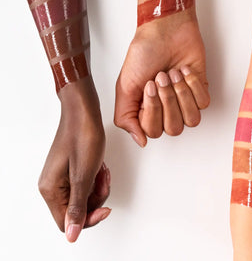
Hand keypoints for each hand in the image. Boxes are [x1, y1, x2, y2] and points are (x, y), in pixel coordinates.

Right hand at [38, 79, 109, 242]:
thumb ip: (78, 206)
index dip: (88, 219)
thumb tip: (71, 234)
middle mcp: (52, 185)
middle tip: (103, 178)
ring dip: (98, 185)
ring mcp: (61, 176)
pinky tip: (100, 165)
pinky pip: (85, 183)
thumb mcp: (83, 175)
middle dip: (96, 197)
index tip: (106, 208)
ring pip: (84, 196)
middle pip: (77, 209)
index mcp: (51, 189)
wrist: (85, 111)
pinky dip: (96, 176)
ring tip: (102, 168)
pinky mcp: (70, 169)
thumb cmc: (83, 136)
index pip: (67, 222)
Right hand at [114, 12, 209, 146]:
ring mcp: (185, 100)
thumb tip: (141, 141)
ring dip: (182, 95)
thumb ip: (126, 117)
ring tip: (173, 74)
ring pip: (192, 120)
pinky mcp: (200, 89)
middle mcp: (167, 109)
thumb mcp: (125, 86)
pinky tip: (184, 70)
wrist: (165, 30)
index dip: (153, 110)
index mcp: (147, 111)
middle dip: (167, 101)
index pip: (154, 132)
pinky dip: (193, 84)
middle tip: (161, 77)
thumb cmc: (144, 53)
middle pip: (174, 129)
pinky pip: (203, 103)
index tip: (148, 85)